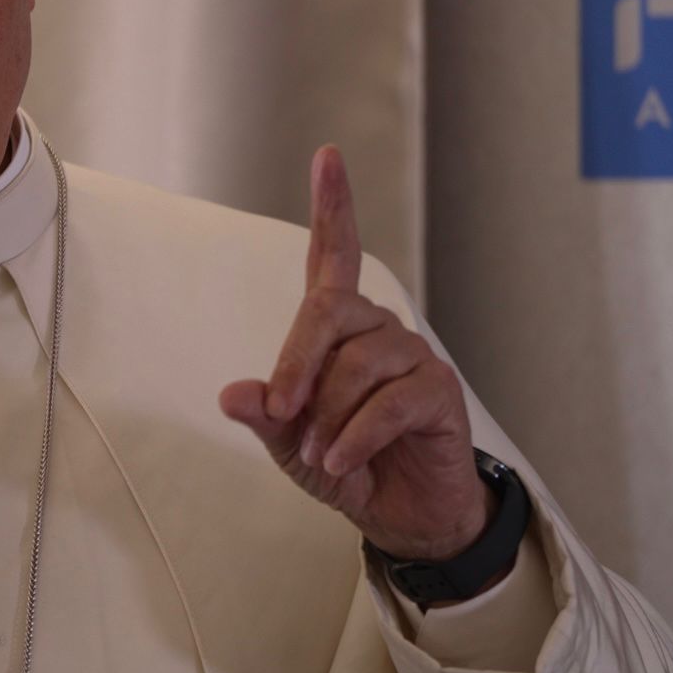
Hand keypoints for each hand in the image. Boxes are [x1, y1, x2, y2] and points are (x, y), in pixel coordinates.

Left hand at [220, 146, 489, 561]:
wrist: (402, 516)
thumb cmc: (346, 467)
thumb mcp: (291, 443)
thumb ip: (266, 415)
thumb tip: (233, 394)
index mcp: (341, 330)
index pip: (335, 255)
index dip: (333, 206)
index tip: (328, 156)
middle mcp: (379, 329)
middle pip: (329, 312)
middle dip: (297, 364)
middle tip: (282, 414)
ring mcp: (413, 355)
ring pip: (357, 365)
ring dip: (327, 418)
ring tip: (322, 457)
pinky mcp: (439, 389)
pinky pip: (388, 402)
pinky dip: (356, 437)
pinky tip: (343, 463)